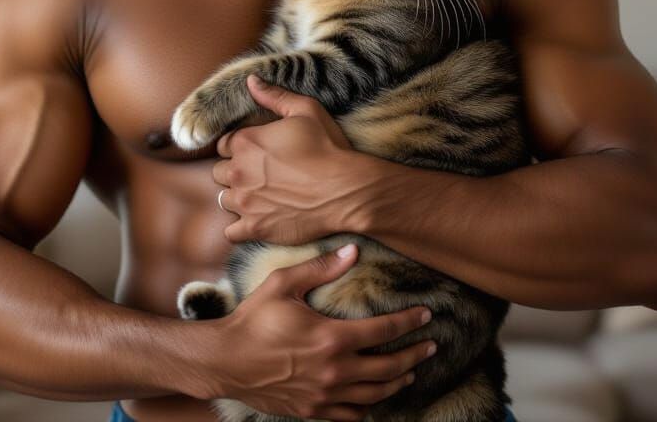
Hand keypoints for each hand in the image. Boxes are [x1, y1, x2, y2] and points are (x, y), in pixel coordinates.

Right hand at [204, 243, 435, 420]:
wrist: (226, 361)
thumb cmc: (254, 319)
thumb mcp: (284, 283)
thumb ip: (320, 268)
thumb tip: (352, 251)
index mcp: (332, 337)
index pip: (385, 330)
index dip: (409, 322)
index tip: (426, 315)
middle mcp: (335, 371)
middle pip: (389, 367)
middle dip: (414, 355)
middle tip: (430, 346)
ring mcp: (325, 395)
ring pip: (375, 395)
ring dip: (398, 382)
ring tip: (410, 372)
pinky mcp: (313, 411)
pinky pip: (352, 415)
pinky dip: (369, 407)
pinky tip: (375, 397)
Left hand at [214, 76, 366, 244]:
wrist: (346, 190)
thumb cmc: (328, 147)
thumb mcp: (305, 110)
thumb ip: (274, 95)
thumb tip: (251, 80)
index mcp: (245, 142)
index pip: (223, 144)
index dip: (238, 147)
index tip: (255, 152)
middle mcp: (238, 172)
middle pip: (220, 172)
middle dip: (236, 172)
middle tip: (259, 174)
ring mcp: (245, 203)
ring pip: (225, 200)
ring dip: (238, 197)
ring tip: (260, 197)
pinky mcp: (256, 228)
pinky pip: (231, 232)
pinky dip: (240, 227)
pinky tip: (258, 219)